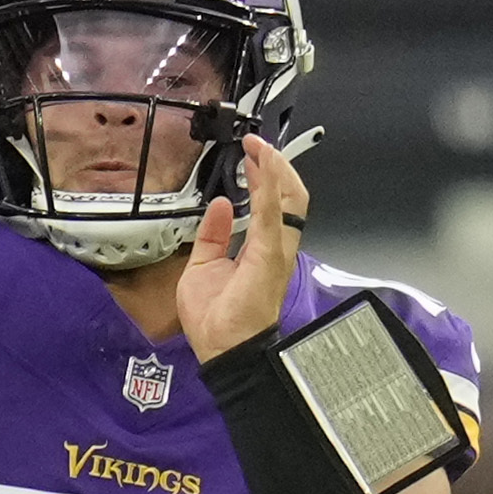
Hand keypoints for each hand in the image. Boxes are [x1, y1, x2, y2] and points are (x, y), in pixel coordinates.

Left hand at [176, 132, 309, 361]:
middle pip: (288, 196)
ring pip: (289, 199)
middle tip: (256, 144)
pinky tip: (262, 165)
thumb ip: (212, 234)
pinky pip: (273, 214)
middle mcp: (275, 247)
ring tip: (259, 146)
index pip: (272, 204)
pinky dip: (269, 186)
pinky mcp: (269, 255)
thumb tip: (218, 206)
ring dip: (274, 168)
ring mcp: (275, 251)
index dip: (265, 176)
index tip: (251, 155)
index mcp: (261, 250)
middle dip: (274, 166)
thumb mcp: (203, 264)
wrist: (222, 350)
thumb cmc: (216, 320)